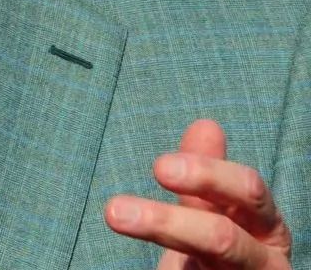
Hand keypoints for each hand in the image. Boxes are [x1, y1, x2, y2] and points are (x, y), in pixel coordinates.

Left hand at [105, 118, 291, 268]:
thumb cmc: (224, 250)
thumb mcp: (214, 210)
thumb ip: (207, 175)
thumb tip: (205, 125)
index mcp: (265, 225)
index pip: (246, 191)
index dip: (207, 176)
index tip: (160, 166)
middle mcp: (265, 259)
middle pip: (222, 238)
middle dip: (168, 222)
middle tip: (115, 210)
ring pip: (211, 256)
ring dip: (160, 235)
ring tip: (115, 219)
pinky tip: (149, 264)